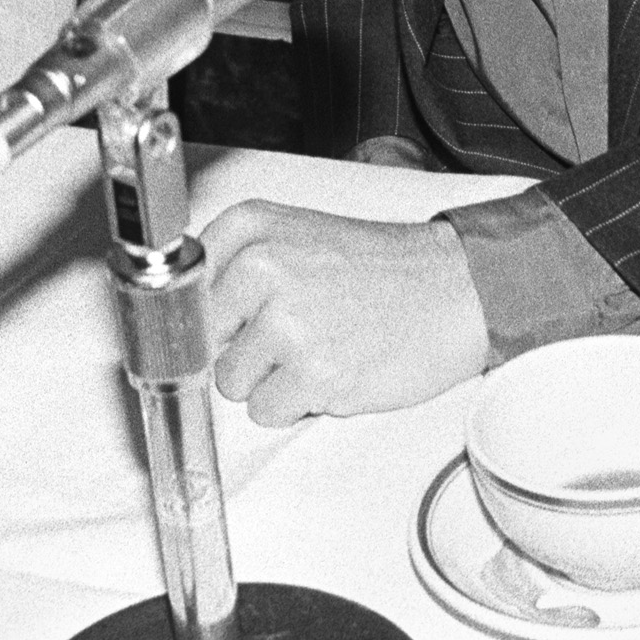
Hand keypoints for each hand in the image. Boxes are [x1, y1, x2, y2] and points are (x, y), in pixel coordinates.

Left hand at [201, 200, 487, 424]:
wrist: (455, 290)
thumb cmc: (381, 268)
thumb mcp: (299, 234)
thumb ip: (235, 264)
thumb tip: (183, 314)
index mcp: (253, 227)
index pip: (183, 287)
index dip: (210, 313)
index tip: (231, 319)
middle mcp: (263, 267)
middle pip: (206, 342)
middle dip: (245, 349)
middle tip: (296, 331)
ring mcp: (287, 322)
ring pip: (233, 382)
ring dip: (272, 379)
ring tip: (319, 348)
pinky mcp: (313, 373)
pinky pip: (267, 412)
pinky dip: (298, 404)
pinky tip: (332, 370)